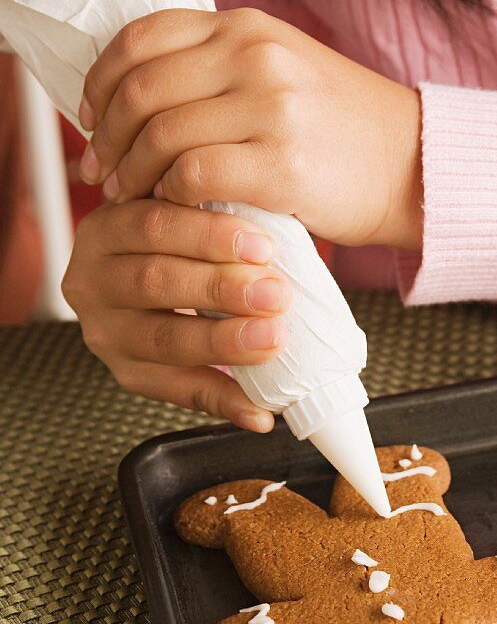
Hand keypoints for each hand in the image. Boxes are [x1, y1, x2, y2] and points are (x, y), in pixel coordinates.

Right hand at [61, 199, 291, 429]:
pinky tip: (259, 412)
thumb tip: (260, 228)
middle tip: (276, 294)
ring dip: (224, 342)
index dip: (209, 236)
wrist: (148, 283)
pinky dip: (224, 401)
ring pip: (164, 339)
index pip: (153, 226)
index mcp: (105, 231)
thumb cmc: (176, 245)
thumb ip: (202, 211)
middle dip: (222, 288)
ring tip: (272, 339)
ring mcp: (105, 334)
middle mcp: (92, 283)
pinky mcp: (127, 376)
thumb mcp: (176, 215)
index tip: (262, 247)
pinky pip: (179, 392)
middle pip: (155, 281)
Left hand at [78, 8, 422, 249]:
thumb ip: (217, 68)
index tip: (91, 121)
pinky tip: (174, 210)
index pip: (140, 39)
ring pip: (161, 135)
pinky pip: (194, 177)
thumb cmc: (340, 129)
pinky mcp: (283, 165)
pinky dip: (170, 198)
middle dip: (106, 137)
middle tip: (101, 172)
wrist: (412, 164)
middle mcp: (255, 56)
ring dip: (133, 174)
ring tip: (131, 197)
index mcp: (246, 27)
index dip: (100, 83)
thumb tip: (139, 100)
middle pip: (141, 90)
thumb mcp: (279, 70)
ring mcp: (271, 108)